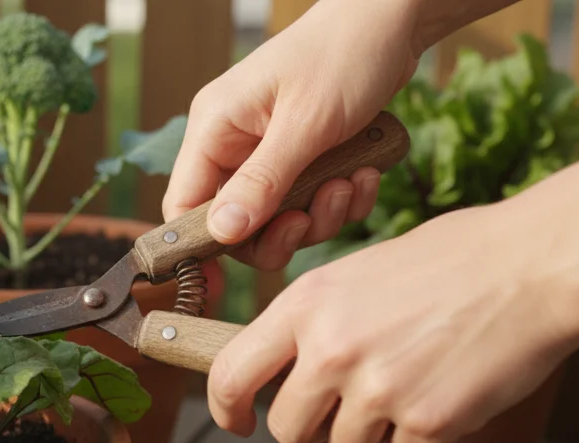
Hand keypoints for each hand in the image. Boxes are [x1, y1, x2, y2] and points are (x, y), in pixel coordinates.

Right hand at [162, 0, 421, 269]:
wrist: (394, 21)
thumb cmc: (344, 56)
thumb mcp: (305, 124)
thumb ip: (262, 182)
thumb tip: (221, 234)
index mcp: (215, 129)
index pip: (184, 206)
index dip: (201, 245)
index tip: (226, 280)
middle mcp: (234, 144)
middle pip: (235, 224)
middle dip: (281, 230)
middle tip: (314, 215)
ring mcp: (268, 152)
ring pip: (278, 218)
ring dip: (320, 213)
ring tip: (351, 180)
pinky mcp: (303, 156)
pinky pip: (311, 202)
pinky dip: (340, 197)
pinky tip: (364, 172)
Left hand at [206, 204, 576, 442]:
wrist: (537, 265)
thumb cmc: (455, 260)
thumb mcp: (359, 274)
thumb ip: (314, 321)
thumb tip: (283, 367)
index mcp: (306, 306)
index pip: (231, 374)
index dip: (226, 409)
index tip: (237, 421)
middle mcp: (331, 351)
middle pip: (287, 428)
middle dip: (315, 422)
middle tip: (354, 397)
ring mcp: (378, 390)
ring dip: (373, 429)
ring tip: (414, 377)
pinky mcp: (425, 422)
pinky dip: (422, 434)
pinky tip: (448, 387)